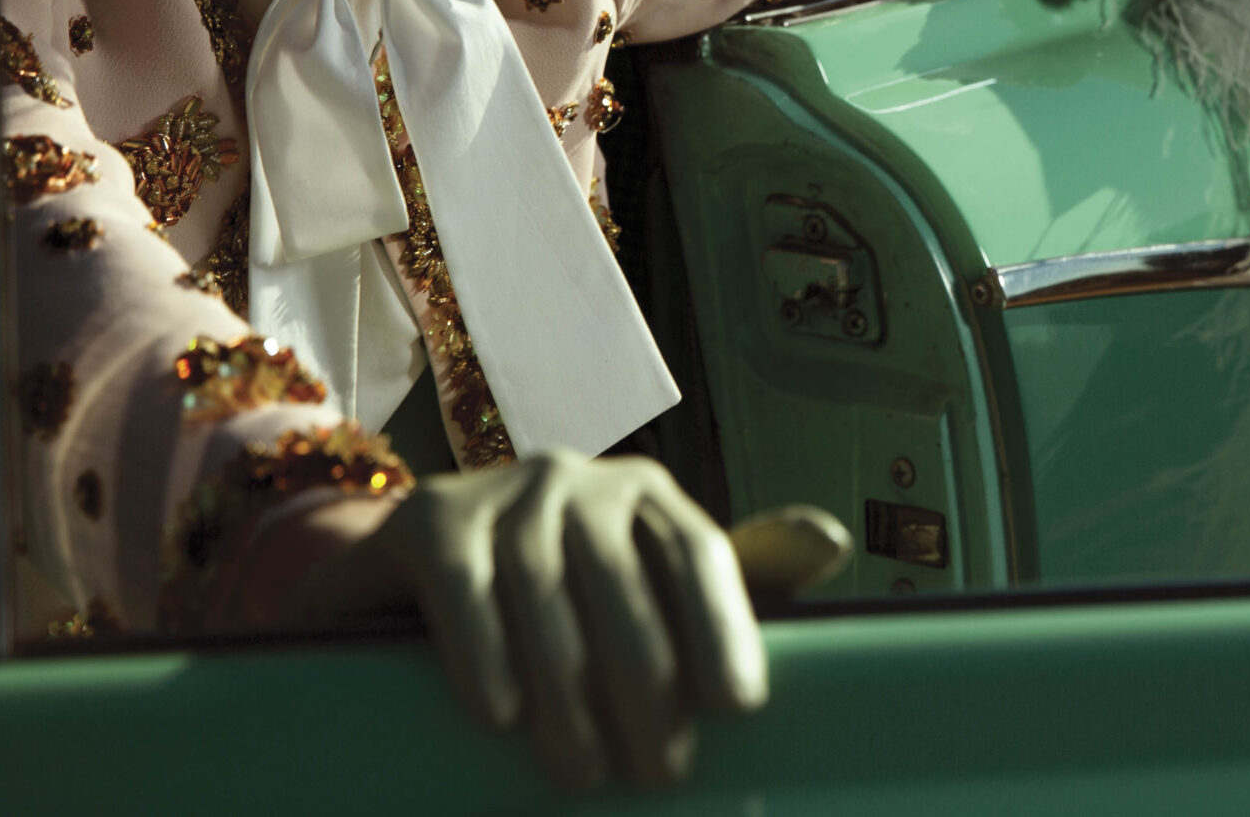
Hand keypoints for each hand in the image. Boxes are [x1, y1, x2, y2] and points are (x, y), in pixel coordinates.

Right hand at [289, 451, 764, 791]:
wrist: (418, 575)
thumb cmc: (559, 601)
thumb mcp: (644, 586)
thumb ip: (737, 576)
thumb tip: (831, 542)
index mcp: (646, 496)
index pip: (698, 553)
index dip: (723, 626)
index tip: (741, 708)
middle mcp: (579, 477)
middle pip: (623, 579)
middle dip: (646, 684)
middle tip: (663, 773)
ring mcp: (501, 490)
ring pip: (542, 590)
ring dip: (566, 691)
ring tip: (584, 773)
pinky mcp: (429, 519)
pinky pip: (464, 586)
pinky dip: (481, 652)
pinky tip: (500, 716)